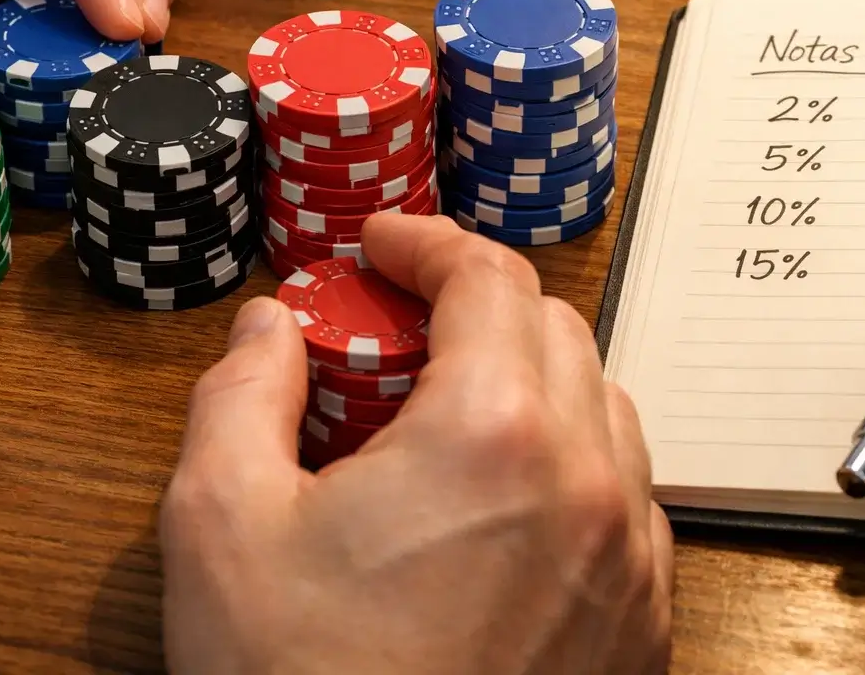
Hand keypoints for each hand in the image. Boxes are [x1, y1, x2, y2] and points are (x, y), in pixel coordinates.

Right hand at [159, 213, 674, 674]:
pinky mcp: (643, 622)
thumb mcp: (221, 528)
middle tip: (396, 331)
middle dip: (475, 307)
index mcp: (494, 434)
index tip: (381, 244)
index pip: (489, 278)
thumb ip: (241, 395)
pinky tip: (502, 505)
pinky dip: (570, 464)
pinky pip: (626, 497)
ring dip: (530, 381)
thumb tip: (269, 327)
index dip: (429, 242)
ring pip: (603, 408)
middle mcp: (588, 482)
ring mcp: (629, 557)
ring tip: (447, 414)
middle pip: (553, 330)